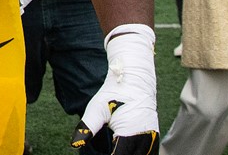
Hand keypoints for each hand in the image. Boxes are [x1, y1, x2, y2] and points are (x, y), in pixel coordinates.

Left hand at [71, 24, 158, 153]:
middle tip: (104, 151)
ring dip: (127, 153)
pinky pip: (146, 151)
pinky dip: (135, 152)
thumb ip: (86, 127)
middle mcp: (145, 139)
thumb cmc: (114, 92)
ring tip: (112, 149)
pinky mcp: (153, 137)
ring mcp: (152, 139)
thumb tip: (74, 144)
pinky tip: (123, 150)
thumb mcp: (96, 108)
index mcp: (130, 133)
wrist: (136, 80)